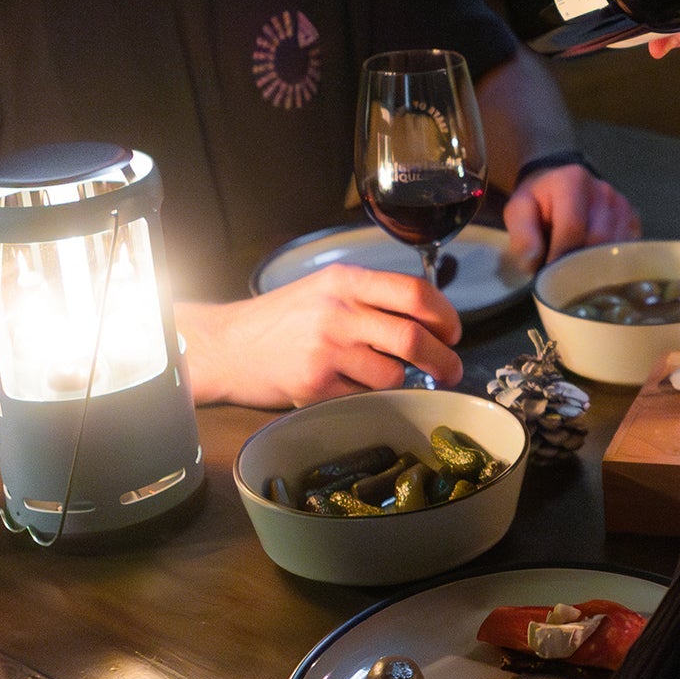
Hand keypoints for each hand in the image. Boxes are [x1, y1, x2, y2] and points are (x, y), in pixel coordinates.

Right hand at [177, 265, 462, 407]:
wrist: (225, 346)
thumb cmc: (280, 319)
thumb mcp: (323, 290)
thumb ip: (369, 297)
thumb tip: (427, 318)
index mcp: (344, 281)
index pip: (413, 292)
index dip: (445, 315)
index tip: (454, 333)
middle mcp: (338, 312)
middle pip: (413, 337)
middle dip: (444, 359)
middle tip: (453, 370)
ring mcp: (326, 350)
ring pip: (393, 374)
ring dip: (400, 381)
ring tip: (385, 377)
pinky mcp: (315, 386)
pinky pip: (364, 397)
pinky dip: (368, 396)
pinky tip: (350, 388)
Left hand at [503, 164, 639, 270]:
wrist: (556, 185)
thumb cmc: (537, 201)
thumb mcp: (518, 212)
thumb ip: (523, 236)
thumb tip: (534, 265)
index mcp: (573, 181)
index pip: (573, 228)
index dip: (560, 257)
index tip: (549, 276)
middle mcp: (603, 190)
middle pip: (598, 239)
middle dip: (579, 264)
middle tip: (563, 280)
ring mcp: (622, 204)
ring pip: (615, 247)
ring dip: (596, 265)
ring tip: (577, 274)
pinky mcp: (633, 219)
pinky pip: (628, 249)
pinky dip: (612, 262)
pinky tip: (595, 266)